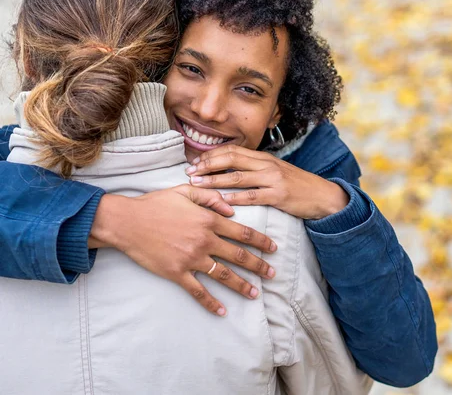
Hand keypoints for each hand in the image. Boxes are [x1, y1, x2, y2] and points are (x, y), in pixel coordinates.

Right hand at [89, 184, 276, 316]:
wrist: (127, 222)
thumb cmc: (155, 204)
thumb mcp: (185, 191)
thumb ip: (211, 198)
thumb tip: (232, 211)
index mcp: (209, 220)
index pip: (243, 233)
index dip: (261, 241)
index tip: (273, 248)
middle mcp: (205, 241)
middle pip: (239, 256)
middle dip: (259, 265)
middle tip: (272, 273)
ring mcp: (192, 259)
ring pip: (223, 275)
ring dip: (242, 285)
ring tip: (255, 293)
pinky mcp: (177, 273)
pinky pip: (198, 291)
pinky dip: (211, 303)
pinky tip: (222, 311)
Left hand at [185, 145, 349, 219]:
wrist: (323, 196)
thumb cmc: (296, 186)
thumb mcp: (276, 172)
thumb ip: (255, 169)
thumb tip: (229, 171)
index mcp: (264, 158)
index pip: (232, 150)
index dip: (211, 155)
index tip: (195, 162)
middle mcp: (267, 164)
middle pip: (231, 159)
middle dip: (207, 165)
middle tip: (189, 172)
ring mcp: (273, 179)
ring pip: (237, 177)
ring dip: (215, 181)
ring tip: (197, 185)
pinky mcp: (279, 195)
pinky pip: (252, 196)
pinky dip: (234, 198)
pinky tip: (220, 201)